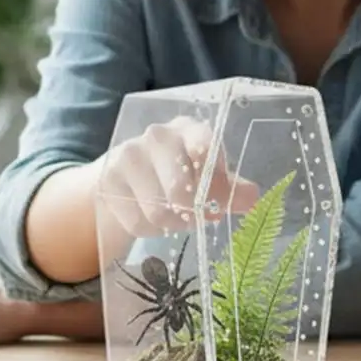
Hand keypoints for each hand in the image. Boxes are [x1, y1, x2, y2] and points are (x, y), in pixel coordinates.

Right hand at [97, 115, 260, 239]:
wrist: (125, 177)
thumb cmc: (177, 173)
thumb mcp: (207, 176)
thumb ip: (231, 188)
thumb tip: (253, 198)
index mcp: (190, 129)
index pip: (205, 149)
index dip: (214, 183)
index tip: (218, 203)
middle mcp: (158, 136)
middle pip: (180, 191)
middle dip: (192, 214)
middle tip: (197, 218)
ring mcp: (129, 155)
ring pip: (158, 212)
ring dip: (171, 225)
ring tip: (174, 218)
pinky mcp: (108, 180)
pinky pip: (137, 223)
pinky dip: (149, 231)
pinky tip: (150, 218)